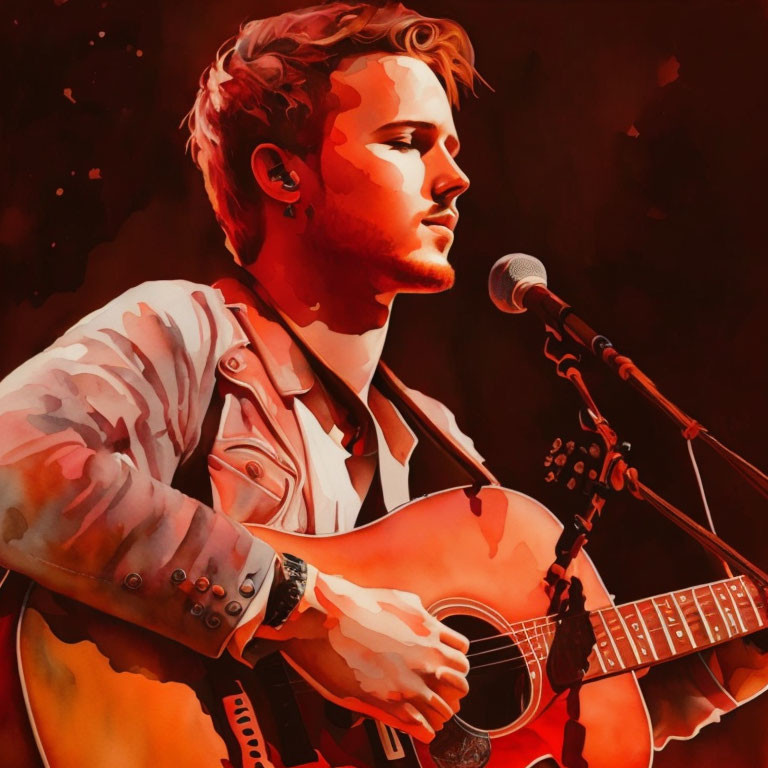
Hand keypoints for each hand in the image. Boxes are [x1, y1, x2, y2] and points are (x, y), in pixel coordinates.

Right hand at [253, 566, 469, 741]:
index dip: (455, 661)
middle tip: (441, 689)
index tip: (447, 664)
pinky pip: (419, 723)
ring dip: (439, 710)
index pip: (462, 654)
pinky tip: (418, 725)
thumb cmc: (355, 606)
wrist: (323, 617)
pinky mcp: (385, 697)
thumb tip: (428, 618)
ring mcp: (406, 678)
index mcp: (427, 630)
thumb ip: (419, 613)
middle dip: (452, 686)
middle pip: (459, 681)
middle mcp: (422, 655)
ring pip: (443, 707)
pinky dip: (422, 727)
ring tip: (430, 711)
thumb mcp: (397, 600)